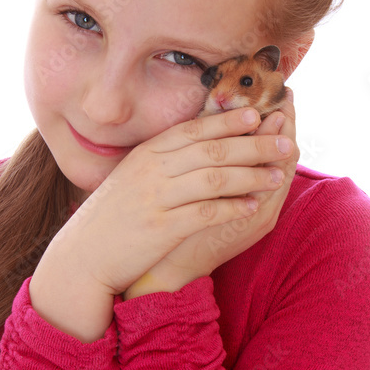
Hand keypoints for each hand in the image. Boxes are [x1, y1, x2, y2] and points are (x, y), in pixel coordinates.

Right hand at [123, 91, 298, 291]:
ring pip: (215, 178)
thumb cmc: (112, 216)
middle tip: (285, 141)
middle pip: (213, 149)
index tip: (259, 113)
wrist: (83, 255)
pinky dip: (234, 207)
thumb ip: (162, 159)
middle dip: (254, 144)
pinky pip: (207, 212)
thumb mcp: (133, 177)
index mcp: (147, 153)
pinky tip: (253, 206)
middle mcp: (152, 170)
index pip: (195, 129)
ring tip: (278, 175)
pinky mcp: (162, 228)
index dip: (229, 120)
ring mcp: (156, 198)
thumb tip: (198, 144)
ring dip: (251, 175)